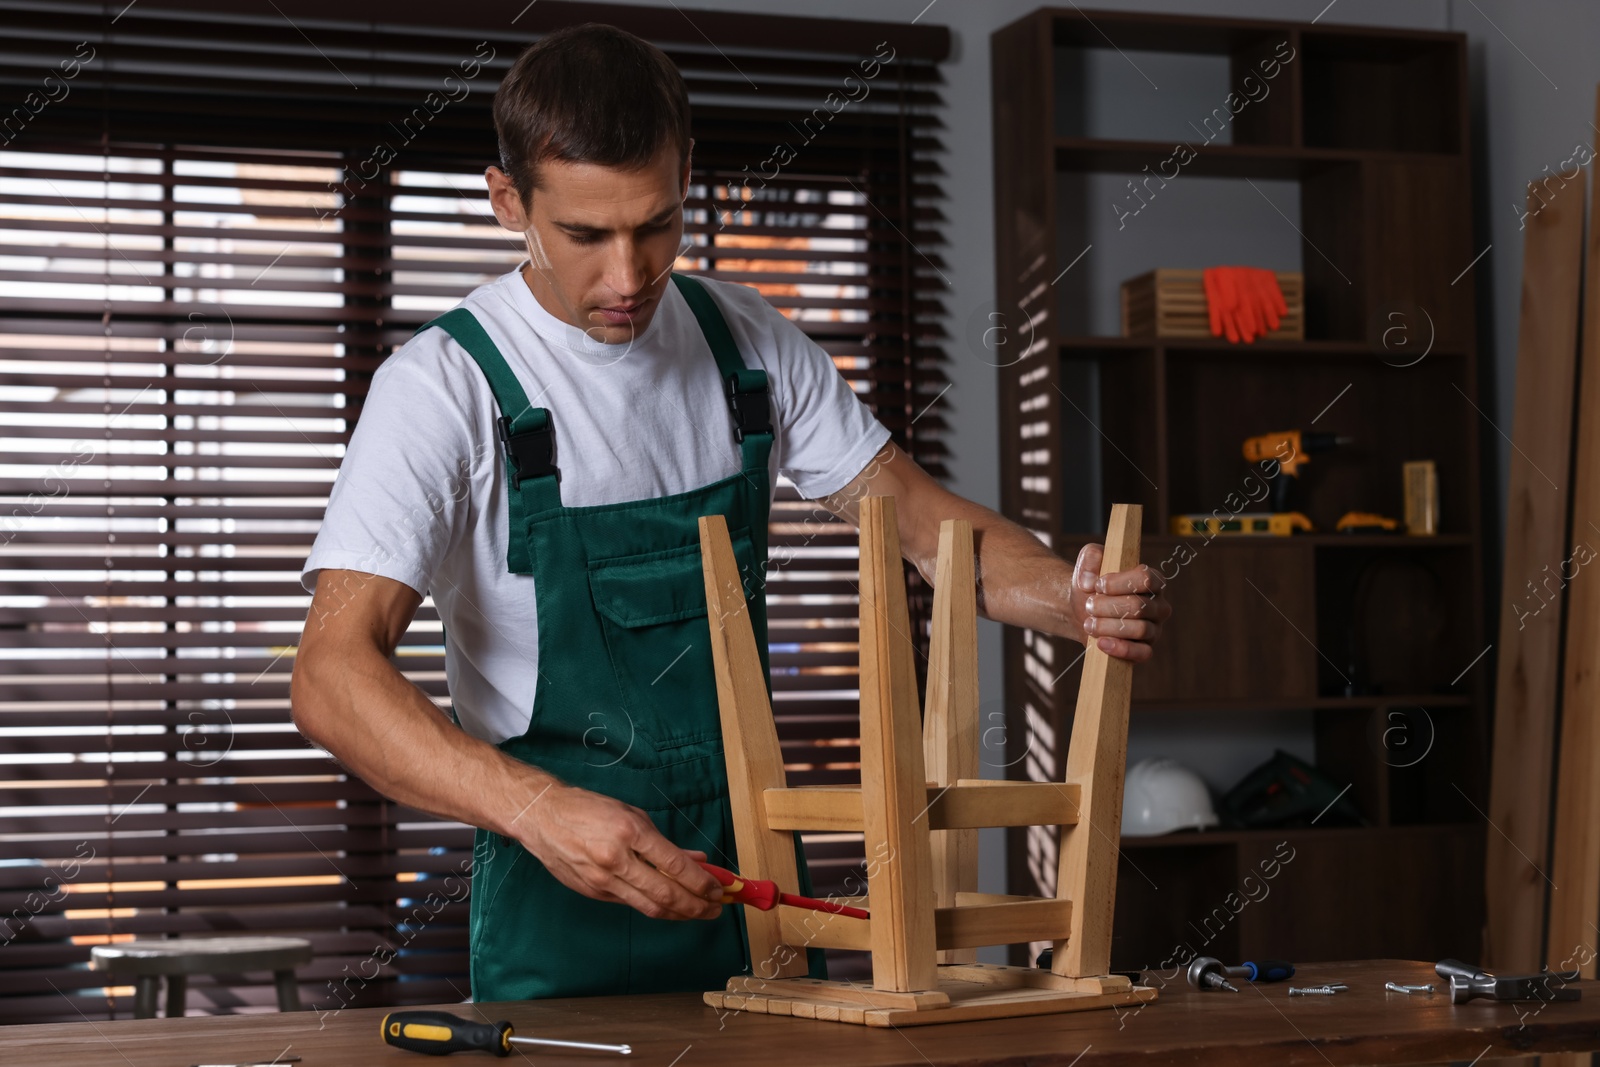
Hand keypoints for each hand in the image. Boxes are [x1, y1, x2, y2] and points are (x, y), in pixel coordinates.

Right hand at [513, 782, 722, 920]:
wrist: (542, 817)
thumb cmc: (589, 809)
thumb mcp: (633, 815)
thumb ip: (663, 842)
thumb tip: (694, 861)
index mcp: (630, 832)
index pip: (675, 866)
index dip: (702, 882)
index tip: (719, 889)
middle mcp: (616, 859)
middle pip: (665, 894)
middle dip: (696, 906)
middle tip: (716, 909)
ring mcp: (602, 879)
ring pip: (649, 906)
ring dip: (679, 914)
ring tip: (699, 914)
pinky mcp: (593, 892)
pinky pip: (630, 903)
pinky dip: (653, 906)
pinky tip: (669, 906)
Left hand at [1069, 543, 1169, 662]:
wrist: (1083, 612)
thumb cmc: (1092, 585)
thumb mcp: (1088, 563)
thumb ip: (1091, 557)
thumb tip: (1090, 581)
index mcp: (1152, 580)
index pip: (1145, 578)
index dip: (1118, 583)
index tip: (1097, 585)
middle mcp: (1159, 605)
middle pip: (1139, 606)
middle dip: (1107, 606)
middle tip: (1089, 606)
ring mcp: (1154, 629)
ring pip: (1139, 629)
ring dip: (1107, 626)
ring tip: (1089, 623)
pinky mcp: (1145, 649)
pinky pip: (1143, 653)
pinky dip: (1121, 649)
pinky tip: (1101, 643)